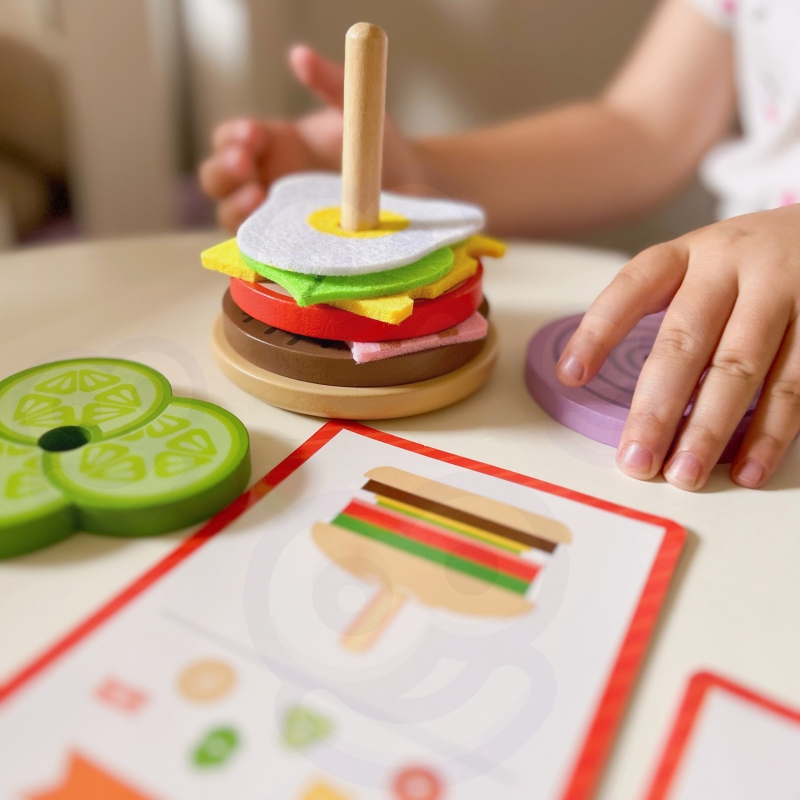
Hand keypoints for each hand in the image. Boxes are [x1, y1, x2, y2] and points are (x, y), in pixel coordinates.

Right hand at [198, 45, 424, 230]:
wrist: (409, 187)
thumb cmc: (378, 146)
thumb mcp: (356, 108)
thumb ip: (330, 82)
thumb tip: (299, 56)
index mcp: (272, 144)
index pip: (230, 139)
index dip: (232, 137)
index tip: (253, 132)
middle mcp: (266, 180)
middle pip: (218, 179)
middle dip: (224, 170)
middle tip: (245, 164)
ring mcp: (275, 216)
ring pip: (230, 216)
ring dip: (235, 207)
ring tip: (258, 196)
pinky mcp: (290, 245)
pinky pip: (262, 248)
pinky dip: (259, 242)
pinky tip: (274, 235)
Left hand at [556, 205, 799, 489]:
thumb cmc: (750, 264)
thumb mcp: (703, 264)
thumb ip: (666, 311)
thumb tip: (610, 385)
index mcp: (689, 254)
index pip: (631, 288)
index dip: (597, 332)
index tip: (570, 376)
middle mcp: (733, 267)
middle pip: (685, 342)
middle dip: (656, 408)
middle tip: (635, 460)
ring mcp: (785, 291)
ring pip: (741, 369)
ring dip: (710, 429)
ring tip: (684, 474)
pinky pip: (796, 385)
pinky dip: (771, 432)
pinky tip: (747, 467)